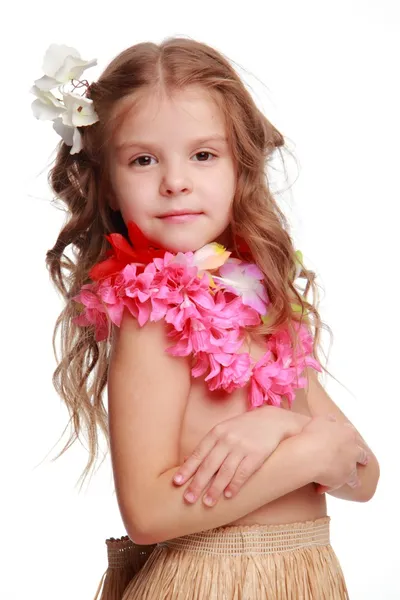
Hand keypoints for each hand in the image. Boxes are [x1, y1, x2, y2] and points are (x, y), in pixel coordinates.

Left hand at [173, 406, 310, 506]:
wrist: (271, 420)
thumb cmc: (243, 428)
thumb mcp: (223, 430)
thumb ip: (207, 445)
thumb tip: (186, 460)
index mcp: (216, 433)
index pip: (198, 454)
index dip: (187, 469)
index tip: (176, 482)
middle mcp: (227, 440)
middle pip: (209, 465)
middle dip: (197, 483)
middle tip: (188, 499)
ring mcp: (242, 447)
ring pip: (225, 472)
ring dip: (215, 489)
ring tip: (207, 503)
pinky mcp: (257, 455)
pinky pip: (243, 473)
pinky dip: (235, 485)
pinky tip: (228, 495)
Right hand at [302, 415, 369, 492]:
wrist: (310, 453)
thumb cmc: (312, 434)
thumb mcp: (320, 420)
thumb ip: (328, 419)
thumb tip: (332, 418)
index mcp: (347, 434)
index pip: (352, 435)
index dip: (350, 438)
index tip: (348, 440)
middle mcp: (353, 450)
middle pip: (361, 455)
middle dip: (361, 458)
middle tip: (362, 461)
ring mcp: (350, 465)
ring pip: (355, 475)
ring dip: (353, 478)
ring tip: (352, 483)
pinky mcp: (345, 478)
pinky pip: (342, 485)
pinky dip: (333, 486)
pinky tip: (323, 488)